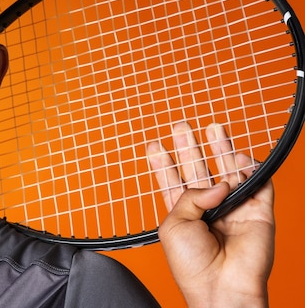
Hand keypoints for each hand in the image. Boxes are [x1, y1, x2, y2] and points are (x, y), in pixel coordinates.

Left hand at [147, 122, 273, 307]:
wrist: (221, 287)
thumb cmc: (192, 264)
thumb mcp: (174, 224)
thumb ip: (190, 195)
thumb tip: (218, 184)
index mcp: (184, 215)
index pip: (172, 183)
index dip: (163, 164)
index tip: (154, 145)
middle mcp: (208, 209)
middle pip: (198, 171)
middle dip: (189, 148)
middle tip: (181, 126)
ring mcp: (233, 209)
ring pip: (227, 171)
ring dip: (220, 148)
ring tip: (213, 127)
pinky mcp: (258, 213)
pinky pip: (258, 184)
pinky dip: (250, 167)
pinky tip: (239, 155)